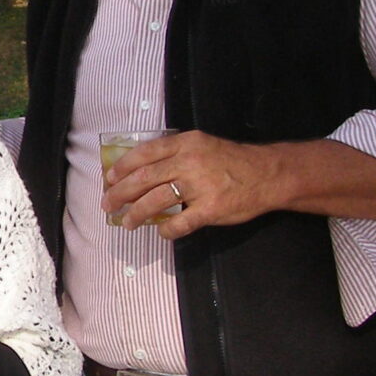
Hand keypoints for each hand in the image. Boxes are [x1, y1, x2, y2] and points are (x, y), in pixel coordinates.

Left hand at [103, 130, 280, 238]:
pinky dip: (166, 230)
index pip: (145, 153)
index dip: (123, 167)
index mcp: (185, 144)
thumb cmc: (231, 160)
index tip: (109, 179)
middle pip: (144, 178)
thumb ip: (175, 154)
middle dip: (120, 193)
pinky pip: (180, 223)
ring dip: (136, 213)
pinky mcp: (211, 209)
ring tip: (127, 222)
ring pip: (156, 201)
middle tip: (108, 205)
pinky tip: (161, 232)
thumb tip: (141, 170)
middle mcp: (189, 162)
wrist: (268, 174)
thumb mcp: (202, 145)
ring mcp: (200, 186)